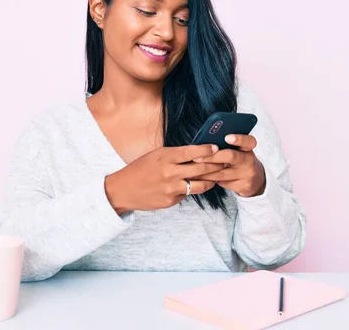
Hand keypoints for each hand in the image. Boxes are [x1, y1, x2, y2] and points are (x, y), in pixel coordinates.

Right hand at [105, 144, 223, 213]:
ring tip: (216, 176)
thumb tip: (195, 152)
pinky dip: (191, 189)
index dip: (206, 149)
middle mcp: (169, 172)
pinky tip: (194, 186)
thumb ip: (174, 155)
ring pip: (199, 184)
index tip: (216, 147)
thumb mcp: (155, 155)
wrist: (123, 190)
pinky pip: (187, 194)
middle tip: (226, 161)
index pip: (191, 151)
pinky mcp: (171, 200)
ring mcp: (171, 188)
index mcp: (165, 157)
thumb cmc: (139, 169)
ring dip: (210, 180)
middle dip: (216, 165)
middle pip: (200, 168)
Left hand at [191, 134, 265, 196]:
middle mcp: (249, 160)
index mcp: (248, 148)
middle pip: (231, 156)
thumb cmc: (238, 161)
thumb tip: (205, 142)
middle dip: (212, 157)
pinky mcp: (243, 186)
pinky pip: (222, 183)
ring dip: (205, 171)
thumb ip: (225, 145)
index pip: (248, 141)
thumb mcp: (237, 151)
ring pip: (222, 173)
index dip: (239, 139)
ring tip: (192, 168)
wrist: (253, 180)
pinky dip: (208, 180)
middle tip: (196, 157)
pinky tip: (199, 178)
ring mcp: (247, 174)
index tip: (227, 137)